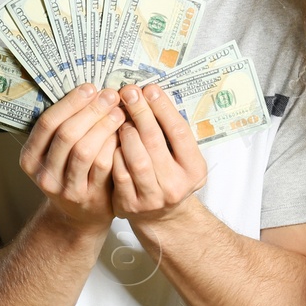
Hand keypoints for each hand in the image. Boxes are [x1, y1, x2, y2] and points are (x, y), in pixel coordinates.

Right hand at [18, 83, 123, 232]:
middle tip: (110, 95)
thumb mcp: (56, 152)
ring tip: (119, 111)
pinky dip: (114, 145)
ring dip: (104, 126)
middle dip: (91, 111)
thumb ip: (65, 125)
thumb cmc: (71, 171)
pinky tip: (124, 133)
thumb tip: (90, 89)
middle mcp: (44, 175)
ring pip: (85, 150)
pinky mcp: (90, 197)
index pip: (47, 123)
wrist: (81, 213)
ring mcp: (67, 189)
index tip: (90, 87)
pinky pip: (104, 166)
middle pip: (67, 135)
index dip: (70, 102)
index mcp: (30, 158)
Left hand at [110, 82, 207, 229]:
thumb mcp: (182, 156)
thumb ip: (170, 131)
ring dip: (125, 132)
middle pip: (154, 142)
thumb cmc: (170, 175)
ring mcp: (152, 198)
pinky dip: (113, 151)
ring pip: (135, 158)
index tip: (150, 89)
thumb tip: (150, 94)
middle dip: (140, 112)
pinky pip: (117, 172)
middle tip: (129, 93)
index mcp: (194, 170)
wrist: (162, 216)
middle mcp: (175, 186)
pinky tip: (111, 138)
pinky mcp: (129, 205)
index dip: (163, 108)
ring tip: (121, 117)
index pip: (179, 132)